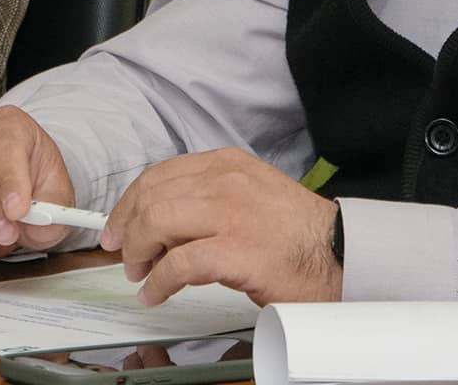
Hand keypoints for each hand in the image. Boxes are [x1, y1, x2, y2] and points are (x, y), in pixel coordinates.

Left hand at [101, 148, 340, 307]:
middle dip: (127, 230)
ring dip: (139, 253)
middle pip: (152, 198)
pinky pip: (178, 265)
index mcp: (226, 165)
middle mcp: (226, 182)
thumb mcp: (249, 194)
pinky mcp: (236, 251)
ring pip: (157, 223)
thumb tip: (161, 223)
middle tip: (124, 255)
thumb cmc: (295, 233)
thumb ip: (207, 198)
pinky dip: (159, 282)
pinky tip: (156, 293)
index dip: (129, 203)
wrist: (339, 254)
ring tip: (140, 274)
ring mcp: (231, 215)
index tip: (118, 225)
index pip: (159, 175)